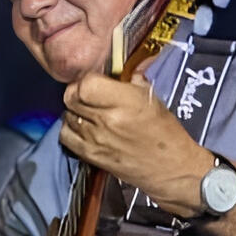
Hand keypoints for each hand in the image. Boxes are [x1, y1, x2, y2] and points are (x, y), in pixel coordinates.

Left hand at [61, 71, 209, 217]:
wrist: (169, 168)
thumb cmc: (164, 131)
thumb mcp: (151, 97)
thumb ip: (131, 79)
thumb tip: (116, 67)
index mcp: (126, 102)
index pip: (86, 83)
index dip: (87, 79)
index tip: (95, 81)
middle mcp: (107, 120)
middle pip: (71, 98)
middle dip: (77, 92)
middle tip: (88, 94)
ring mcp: (95, 140)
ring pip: (66, 116)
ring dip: (74, 111)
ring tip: (87, 112)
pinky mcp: (90, 156)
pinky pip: (66, 137)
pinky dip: (70, 129)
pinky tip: (83, 128)